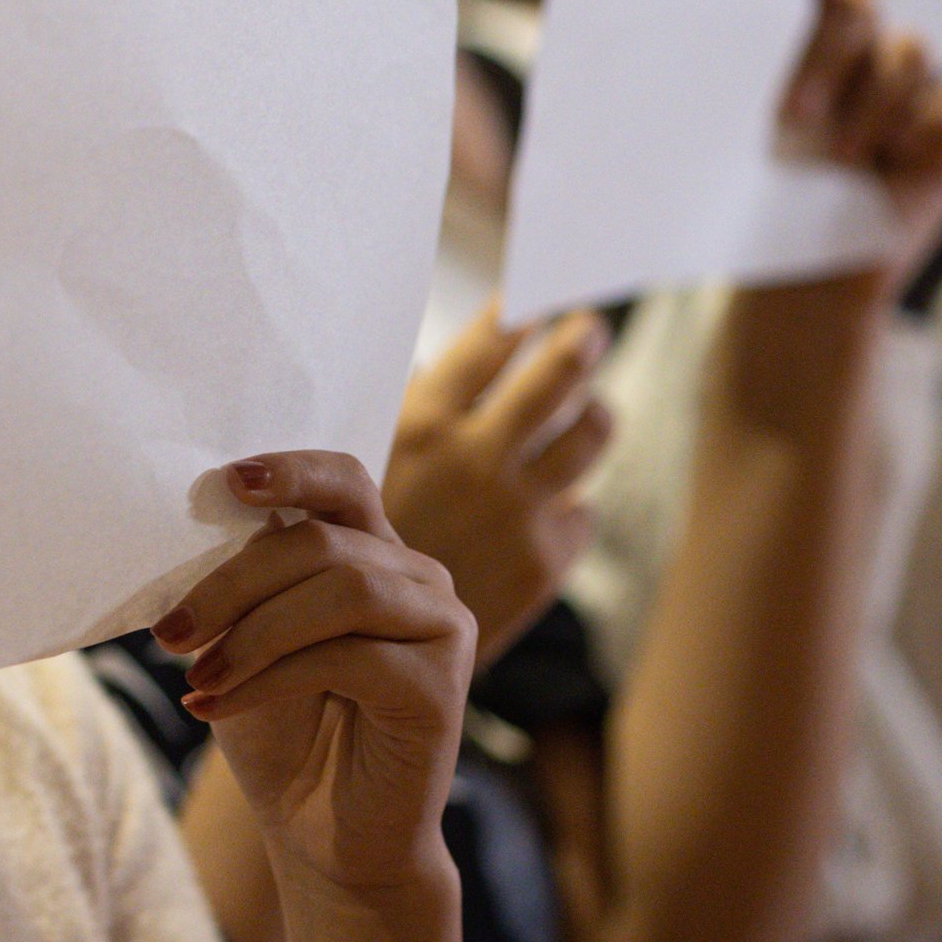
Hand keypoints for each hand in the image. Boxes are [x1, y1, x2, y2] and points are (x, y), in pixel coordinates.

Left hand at [153, 452, 477, 894]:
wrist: (325, 838)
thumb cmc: (283, 732)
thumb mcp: (246, 644)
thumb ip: (246, 586)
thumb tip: (203, 529)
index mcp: (371, 553)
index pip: (344, 482)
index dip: (291, 471)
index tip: (227, 482)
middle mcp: (417, 578)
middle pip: (324, 540)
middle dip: (233, 581)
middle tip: (170, 632)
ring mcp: (440, 627)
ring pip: (343, 588)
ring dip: (253, 631)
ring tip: (197, 673)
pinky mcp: (440, 686)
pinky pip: (348, 656)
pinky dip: (268, 678)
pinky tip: (216, 706)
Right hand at [384, 304, 614, 667]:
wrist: (359, 646)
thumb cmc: (350, 543)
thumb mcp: (363, 462)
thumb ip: (410, 410)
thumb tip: (454, 351)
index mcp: (423, 422)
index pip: (494, 340)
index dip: (520, 311)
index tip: (532, 295)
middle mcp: (476, 458)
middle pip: (559, 374)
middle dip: (580, 341)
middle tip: (588, 329)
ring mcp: (518, 510)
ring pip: (589, 435)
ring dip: (591, 415)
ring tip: (588, 409)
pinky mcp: (544, 560)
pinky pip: (581, 510)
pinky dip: (568, 503)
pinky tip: (550, 505)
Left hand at [784, 0, 941, 291]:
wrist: (807, 265)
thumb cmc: (775, 193)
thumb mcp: (775, 116)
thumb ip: (804, 39)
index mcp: (820, 52)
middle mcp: (867, 64)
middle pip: (865, 12)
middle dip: (831, 45)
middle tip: (797, 109)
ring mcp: (911, 97)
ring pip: (909, 50)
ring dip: (870, 104)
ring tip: (843, 158)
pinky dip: (917, 129)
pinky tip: (891, 165)